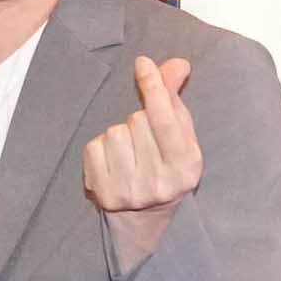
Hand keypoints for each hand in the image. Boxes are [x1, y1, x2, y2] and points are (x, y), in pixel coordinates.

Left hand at [78, 53, 203, 267]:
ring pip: (114, 132)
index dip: (154, 88)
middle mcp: (159, 181)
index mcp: (186, 166)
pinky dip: (101, 148)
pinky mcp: (103, 193)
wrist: (146, 217)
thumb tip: (176, 63)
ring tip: (131, 154)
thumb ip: (175, 99)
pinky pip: (94, 147)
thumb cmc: (166, 165)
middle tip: (145, 141)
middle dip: (139, 120)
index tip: (143, 63)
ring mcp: (129, 190)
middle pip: (137, 121)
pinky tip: (114, 163)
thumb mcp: (180, 136)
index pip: (165, 119)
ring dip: (120, 135)